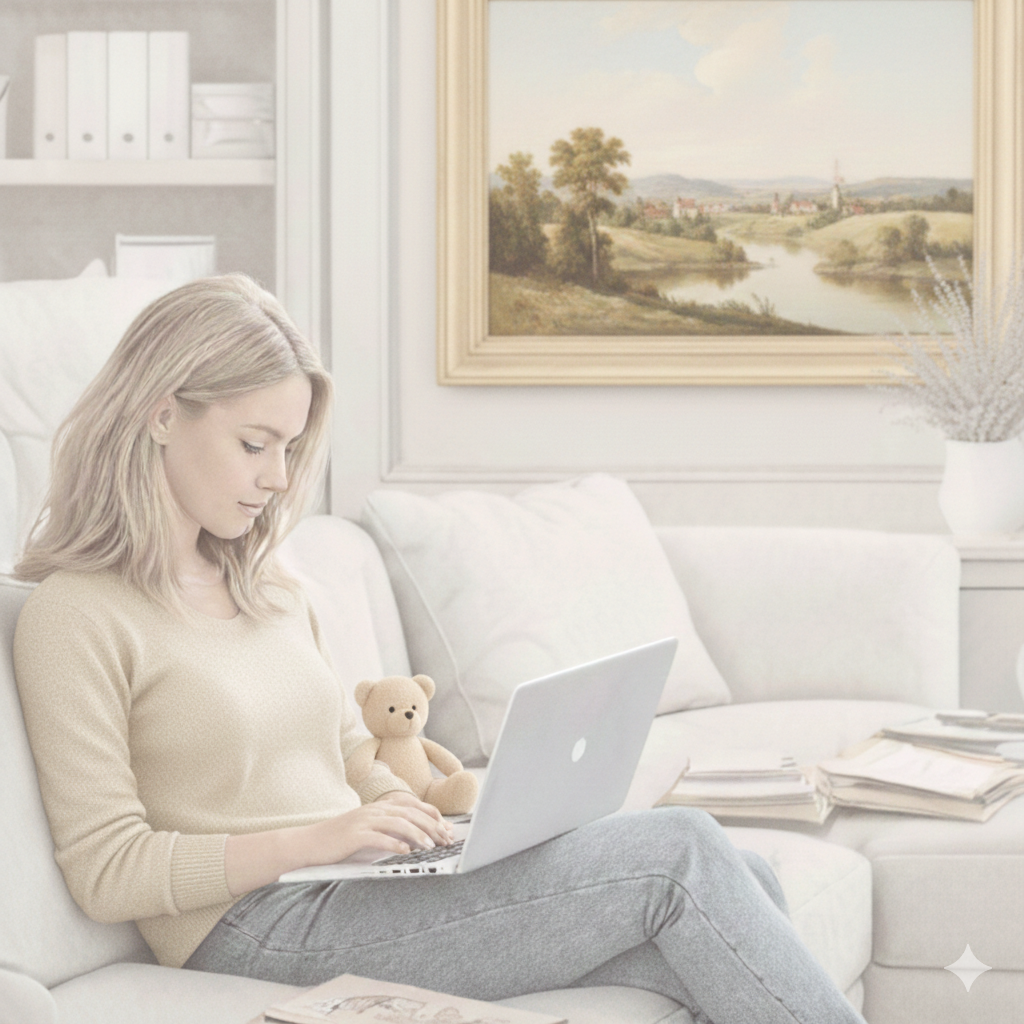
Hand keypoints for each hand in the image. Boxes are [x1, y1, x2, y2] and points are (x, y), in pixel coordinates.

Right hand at [307, 792, 455, 864]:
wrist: (310, 842)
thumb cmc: (342, 840)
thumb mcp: (369, 829)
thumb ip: (390, 829)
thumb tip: (417, 837)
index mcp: (379, 807)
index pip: (412, 804)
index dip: (432, 814)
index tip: (446, 827)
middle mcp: (374, 810)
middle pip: (410, 813)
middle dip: (431, 825)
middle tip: (445, 839)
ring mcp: (364, 821)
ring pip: (398, 823)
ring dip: (417, 834)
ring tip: (431, 845)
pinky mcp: (354, 835)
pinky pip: (378, 837)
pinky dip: (395, 844)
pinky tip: (406, 851)